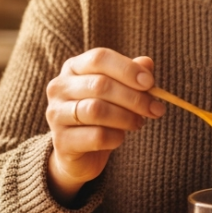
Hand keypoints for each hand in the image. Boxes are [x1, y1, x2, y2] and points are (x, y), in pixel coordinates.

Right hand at [44, 48, 165, 203]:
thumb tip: (147, 63)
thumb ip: (131, 75)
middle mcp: (59, 87)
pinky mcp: (61, 141)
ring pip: (96, 110)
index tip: (150, 83)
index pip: (99, 58)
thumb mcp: (117, 92)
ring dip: (126, 117)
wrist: (79, 154)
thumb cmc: (101, 116)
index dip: (127, 69)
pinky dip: (115, 137)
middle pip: (100, 85)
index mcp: (73, 68)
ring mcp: (56, 114)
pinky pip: (96, 136)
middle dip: (134, 97)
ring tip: (139, 123)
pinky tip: (120, 137)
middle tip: (155, 109)